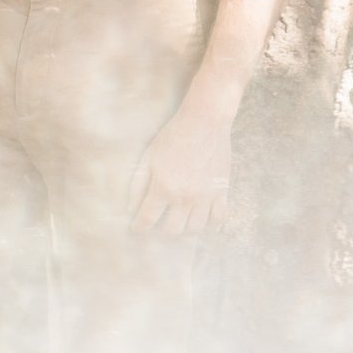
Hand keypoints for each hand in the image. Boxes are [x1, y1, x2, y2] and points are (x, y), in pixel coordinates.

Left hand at [128, 103, 232, 235]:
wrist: (204, 121)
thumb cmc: (173, 137)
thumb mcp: (148, 156)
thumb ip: (138, 184)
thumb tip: (131, 209)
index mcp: (163, 187)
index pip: (147, 219)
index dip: (139, 228)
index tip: (136, 229)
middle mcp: (184, 196)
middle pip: (172, 231)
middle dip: (162, 230)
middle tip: (159, 223)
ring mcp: (204, 196)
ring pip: (195, 229)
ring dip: (185, 228)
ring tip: (180, 219)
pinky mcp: (221, 191)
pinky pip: (218, 218)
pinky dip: (210, 221)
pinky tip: (202, 215)